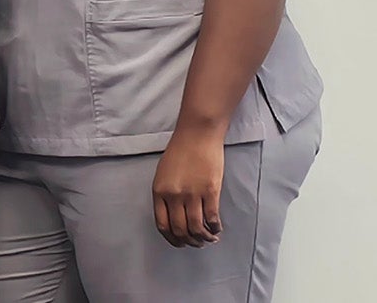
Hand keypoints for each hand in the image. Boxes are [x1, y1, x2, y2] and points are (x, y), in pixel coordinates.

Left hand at [152, 129, 224, 247]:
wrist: (197, 134)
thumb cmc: (180, 151)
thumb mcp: (163, 173)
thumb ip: (165, 194)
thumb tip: (174, 216)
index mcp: (159, 191)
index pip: (162, 225)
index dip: (172, 238)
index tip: (180, 242)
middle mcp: (173, 195)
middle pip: (180, 230)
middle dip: (190, 241)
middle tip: (197, 243)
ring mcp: (192, 194)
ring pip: (197, 228)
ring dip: (204, 238)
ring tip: (210, 238)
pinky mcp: (210, 191)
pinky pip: (212, 218)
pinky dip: (215, 228)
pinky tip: (217, 228)